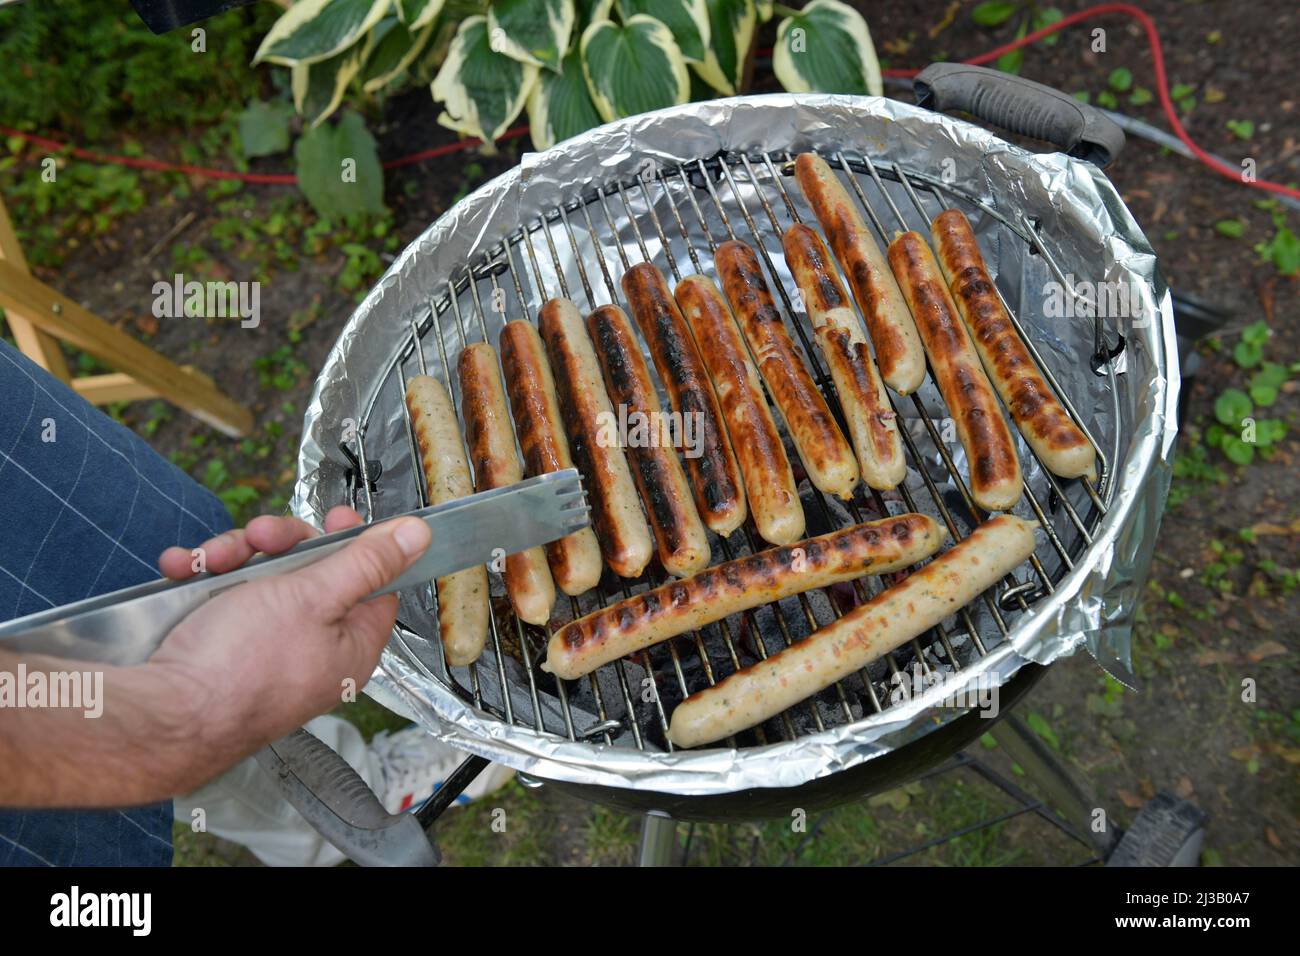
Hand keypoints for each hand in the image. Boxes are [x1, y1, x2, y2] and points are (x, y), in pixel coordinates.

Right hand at [148, 506, 430, 793]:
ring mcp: (265, 650)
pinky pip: (222, 599)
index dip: (356, 544)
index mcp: (352, 644)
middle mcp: (313, 650)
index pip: (374, 582)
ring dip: (236, 556)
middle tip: (261, 536)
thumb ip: (367, 562)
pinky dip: (205, 579)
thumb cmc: (243, 665)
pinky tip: (182, 569)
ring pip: (263, 579)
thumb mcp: (315, 597)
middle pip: (314, 573)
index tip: (334, 518)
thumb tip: (418, 537)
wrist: (164, 715)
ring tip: (212, 561)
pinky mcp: (222, 649)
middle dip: (282, 544)